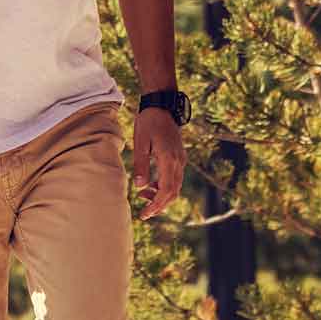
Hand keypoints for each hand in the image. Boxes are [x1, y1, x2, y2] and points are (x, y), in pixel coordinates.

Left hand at [132, 105, 186, 219]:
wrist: (162, 105)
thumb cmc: (148, 122)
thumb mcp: (140, 143)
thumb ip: (141, 165)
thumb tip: (140, 186)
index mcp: (169, 160)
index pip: (165, 191)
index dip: (156, 205)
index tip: (145, 214)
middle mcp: (178, 162)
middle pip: (173, 193)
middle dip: (159, 205)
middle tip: (144, 213)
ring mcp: (180, 159)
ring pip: (175, 186)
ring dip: (161, 196)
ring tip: (144, 196)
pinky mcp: (179, 156)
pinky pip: (175, 178)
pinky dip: (164, 186)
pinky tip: (151, 185)